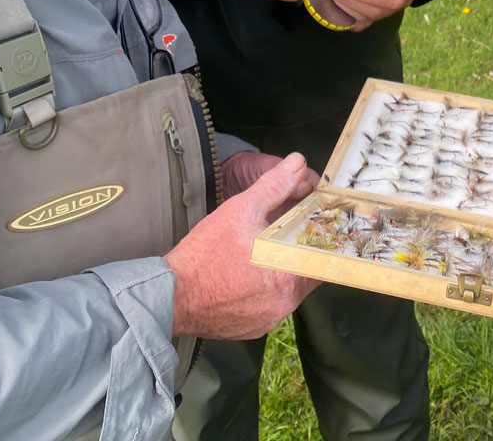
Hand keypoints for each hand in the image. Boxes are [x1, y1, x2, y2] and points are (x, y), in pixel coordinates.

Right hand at [167, 153, 319, 338]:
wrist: (168, 296)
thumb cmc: (206, 252)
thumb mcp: (242, 209)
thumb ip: (275, 185)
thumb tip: (298, 162)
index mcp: (290, 274)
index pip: (324, 256)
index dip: (319, 238)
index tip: (311, 226)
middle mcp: (285, 303)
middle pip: (307, 273)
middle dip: (298, 252)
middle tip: (284, 235)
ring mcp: (268, 320)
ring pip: (289, 290)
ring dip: (282, 272)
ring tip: (264, 253)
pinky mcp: (252, 330)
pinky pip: (270, 306)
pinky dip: (265, 291)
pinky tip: (250, 275)